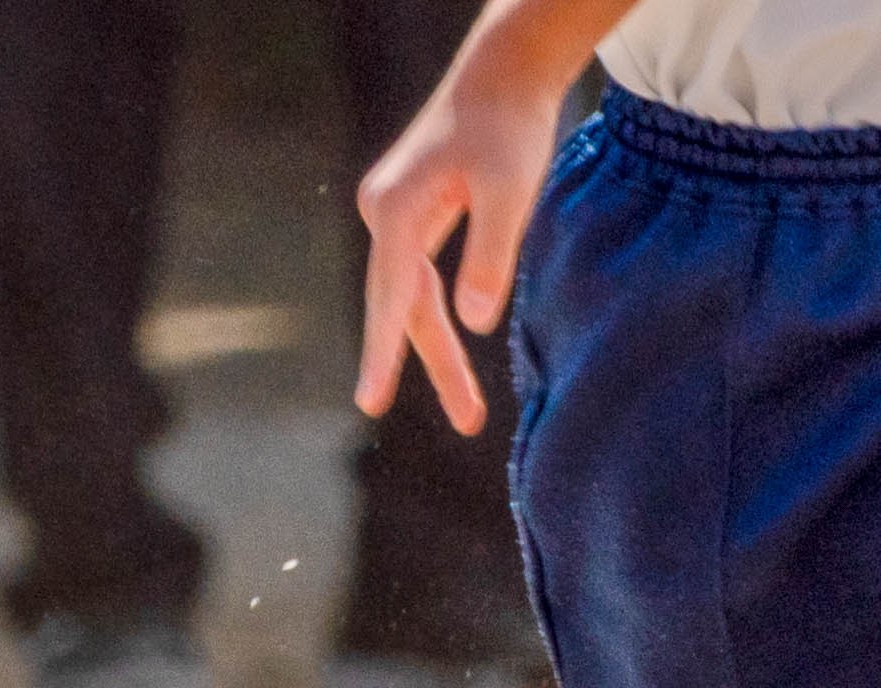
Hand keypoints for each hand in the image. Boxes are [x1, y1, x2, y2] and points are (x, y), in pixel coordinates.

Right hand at [347, 48, 566, 434]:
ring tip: (470, 412)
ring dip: (439, 349)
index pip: (391, 296)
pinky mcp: (413, 211)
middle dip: (433, 365)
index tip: (370, 401)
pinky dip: (434, 314)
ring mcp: (394, 212)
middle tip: (468, 422)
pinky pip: (418, 277)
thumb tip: (473, 322)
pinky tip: (451, 344)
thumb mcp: (510, 190)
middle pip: (403, 305)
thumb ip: (489, 254)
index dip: (384, 351)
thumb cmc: (510, 126)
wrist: (504, 72)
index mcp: (397, 210)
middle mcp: (383, 212)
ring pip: (413, 296)